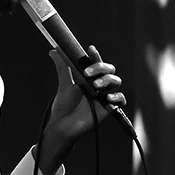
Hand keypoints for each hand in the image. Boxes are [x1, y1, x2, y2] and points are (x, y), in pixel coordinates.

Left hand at [36, 45, 124, 174]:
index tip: (90, 49)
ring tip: (95, 86)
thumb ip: (62, 67)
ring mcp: (104, 96)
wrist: (63, 125)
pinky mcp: (109, 108)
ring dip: (107, 80)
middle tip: (87, 74)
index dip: (95, 56)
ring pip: (116, 82)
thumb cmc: (64, 107)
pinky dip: (116, 96)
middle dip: (100, 68)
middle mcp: (99, 85)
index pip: (96, 63)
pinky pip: (120, 99)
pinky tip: (107, 97)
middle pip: (109, 70)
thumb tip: (54, 50)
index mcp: (89, 78)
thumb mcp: (64, 84)